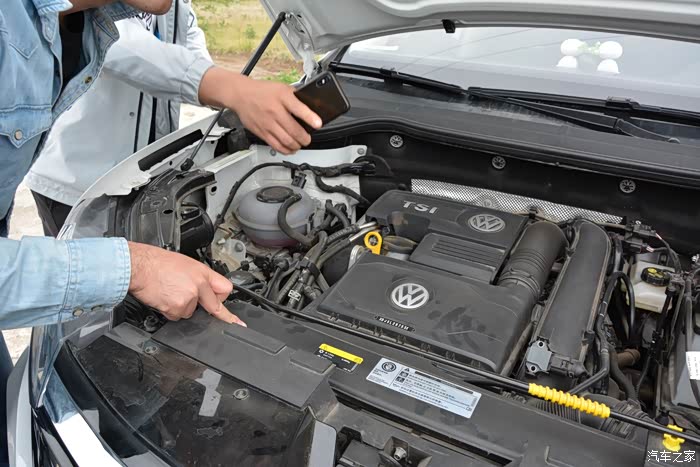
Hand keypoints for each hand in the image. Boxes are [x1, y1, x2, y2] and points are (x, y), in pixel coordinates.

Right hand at [127, 242, 245, 325]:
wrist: (138, 266)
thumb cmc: (156, 263)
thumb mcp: (184, 263)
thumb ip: (197, 278)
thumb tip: (203, 289)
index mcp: (202, 273)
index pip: (225, 289)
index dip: (225, 300)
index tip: (236, 317)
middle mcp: (198, 285)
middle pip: (213, 306)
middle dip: (212, 310)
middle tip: (220, 314)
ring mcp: (189, 298)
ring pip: (190, 312)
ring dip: (181, 307)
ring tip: (169, 291)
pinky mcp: (177, 308)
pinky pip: (176, 316)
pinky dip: (170, 310)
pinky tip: (163, 298)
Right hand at [199, 67, 321, 153]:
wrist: (240, 95)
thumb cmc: (263, 91)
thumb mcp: (282, 88)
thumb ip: (296, 97)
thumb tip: (311, 108)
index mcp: (282, 97)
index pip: (298, 108)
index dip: (310, 117)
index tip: (318, 124)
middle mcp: (275, 110)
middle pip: (294, 130)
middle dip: (305, 138)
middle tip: (308, 138)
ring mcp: (268, 123)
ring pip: (286, 140)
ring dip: (297, 145)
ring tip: (300, 144)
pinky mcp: (262, 132)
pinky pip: (276, 145)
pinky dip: (286, 150)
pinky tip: (290, 149)